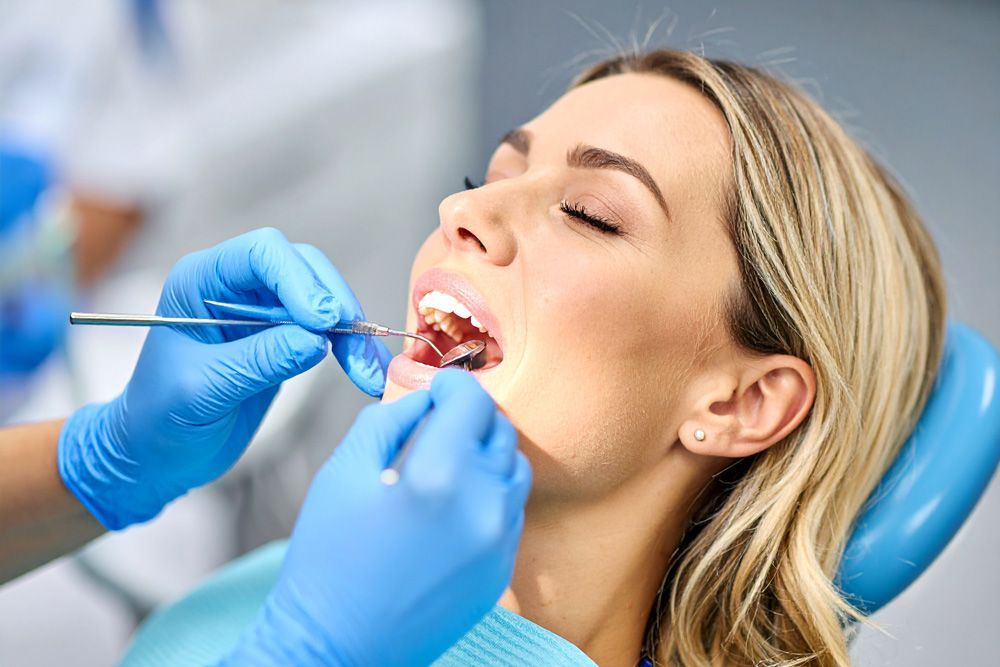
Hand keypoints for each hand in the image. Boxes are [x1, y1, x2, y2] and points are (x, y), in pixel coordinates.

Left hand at [58, 228, 387, 528]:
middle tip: (354, 341)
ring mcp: (263, 312)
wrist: (158, 455)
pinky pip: (329, 333)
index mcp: (200, 281)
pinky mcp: (286, 339)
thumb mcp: (202, 390)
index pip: (261, 255)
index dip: (298, 280)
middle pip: (303, 269)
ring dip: (353, 332)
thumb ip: (259, 361)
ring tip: (370, 372)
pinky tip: (368, 374)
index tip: (324, 322)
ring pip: (324, 299)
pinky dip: (352, 351)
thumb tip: (317, 341)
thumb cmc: (160, 419)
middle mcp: (235, 286)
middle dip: (334, 304)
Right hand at [226, 370, 531, 665]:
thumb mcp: (343, 471)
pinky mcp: (501, 569)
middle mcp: (483, 506)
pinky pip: (511, 509)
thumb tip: (427, 398)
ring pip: (514, 468)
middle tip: (440, 416)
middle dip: (470, 414)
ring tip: (448, 457)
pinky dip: (491, 490)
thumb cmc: (328, 558)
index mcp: (440, 476)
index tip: (439, 384)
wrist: (336, 644)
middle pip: (499, 430)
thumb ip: (390, 419)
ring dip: (486, 451)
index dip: (454, 383)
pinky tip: (454, 499)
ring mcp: (499, 542)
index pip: (472, 402)